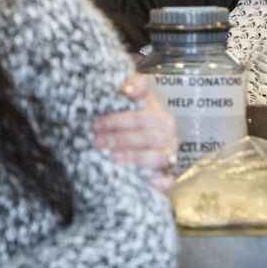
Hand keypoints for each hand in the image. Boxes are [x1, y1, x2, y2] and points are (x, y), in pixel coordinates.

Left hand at [92, 73, 178, 191]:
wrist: (136, 143)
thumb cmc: (132, 121)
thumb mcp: (134, 100)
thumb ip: (133, 85)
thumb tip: (127, 89)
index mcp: (162, 119)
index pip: (143, 118)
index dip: (119, 120)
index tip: (97, 124)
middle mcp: (169, 138)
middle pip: (148, 137)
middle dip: (120, 139)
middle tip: (97, 141)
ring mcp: (169, 158)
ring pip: (157, 158)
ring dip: (133, 157)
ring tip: (111, 157)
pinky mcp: (166, 178)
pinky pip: (169, 181)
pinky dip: (161, 182)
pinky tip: (149, 181)